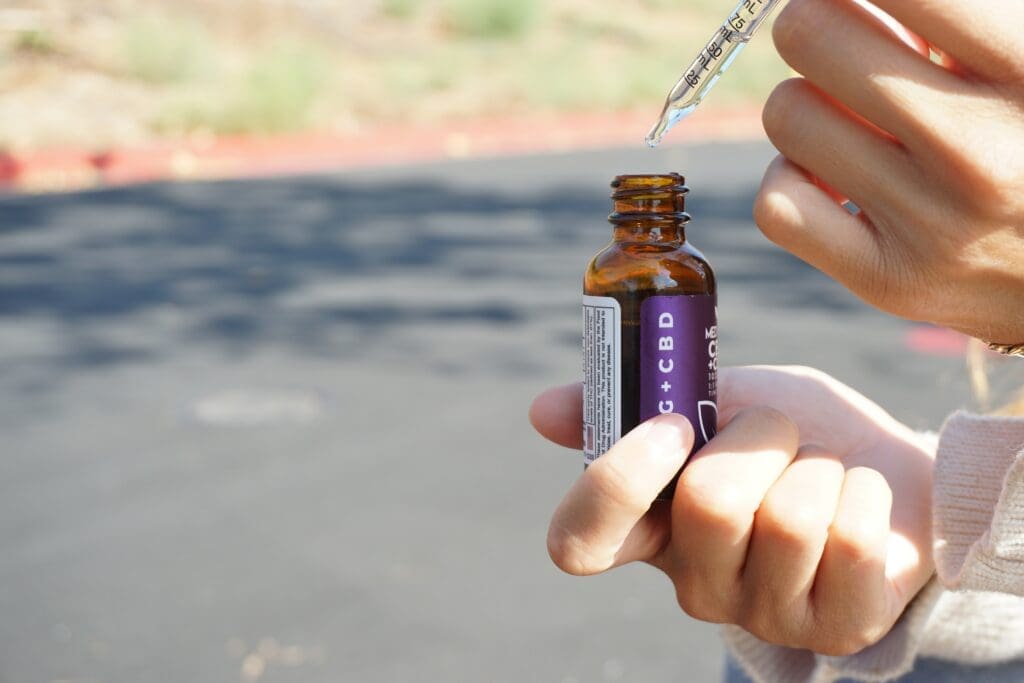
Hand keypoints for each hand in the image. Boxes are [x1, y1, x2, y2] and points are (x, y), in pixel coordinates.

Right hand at [532, 366, 934, 655]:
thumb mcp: (711, 399)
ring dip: (818, 463)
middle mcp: (695, 586)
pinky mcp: (839, 628)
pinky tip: (859, 499)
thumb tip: (540, 410)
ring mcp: (765, 614)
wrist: (885, 462)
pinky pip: (850, 537)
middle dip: (760, 437)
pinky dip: (863, 488)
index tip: (672, 425)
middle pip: (708, 504)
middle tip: (777, 431)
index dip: (615, 484)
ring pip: (789, 518)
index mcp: (648, 532)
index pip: (578, 543)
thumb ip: (636, 400)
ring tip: (822, 468)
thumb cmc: (787, 434)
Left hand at [754, 0, 1023, 344]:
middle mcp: (974, 147)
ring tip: (856, 114)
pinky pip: (777, 208)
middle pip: (809, 34)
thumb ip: (962, 15)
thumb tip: (862, 1)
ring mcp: (930, 221)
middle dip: (820, 23)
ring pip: (786, 115)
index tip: (871, 2)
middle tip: (849, 40)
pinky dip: (790, 180)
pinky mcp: (890, 279)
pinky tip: (831, 175)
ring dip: (809, 102)